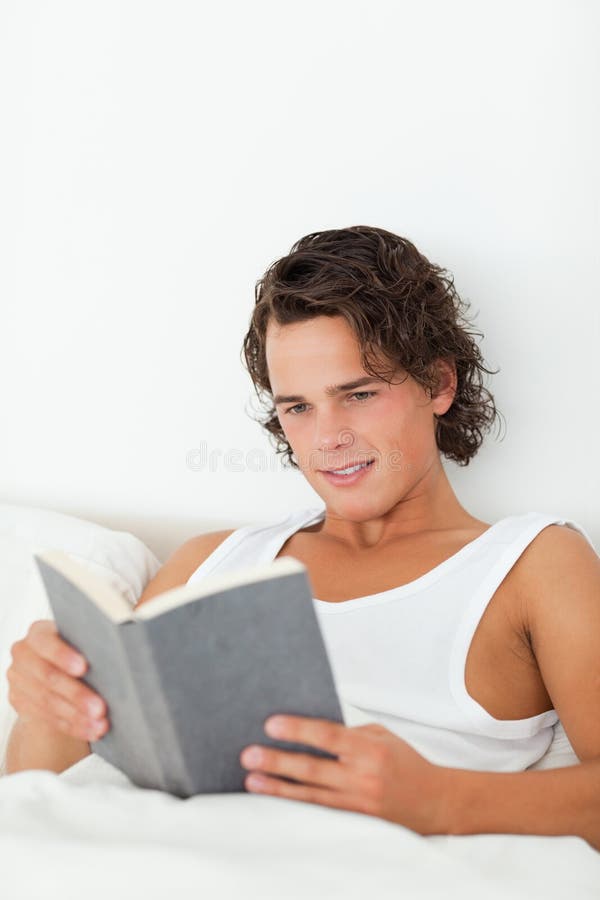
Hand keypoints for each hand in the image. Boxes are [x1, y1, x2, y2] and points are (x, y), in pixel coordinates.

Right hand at [7, 620, 108, 741]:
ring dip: (77, 716)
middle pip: (48, 676)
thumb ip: (92, 643)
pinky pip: (47, 718)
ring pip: (47, 702)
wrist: (57, 671)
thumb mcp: (82, 641)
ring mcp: (19, 680)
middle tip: (100, 708)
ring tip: (100, 724)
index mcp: (38, 632)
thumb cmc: (78, 649)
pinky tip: (91, 730)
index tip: (84, 668)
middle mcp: (24, 654)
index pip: (46, 642)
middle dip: (76, 694)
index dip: (63, 655)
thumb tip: (121, 652)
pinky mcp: (20, 702)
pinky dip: (73, 726)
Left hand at [240, 715, 452, 836]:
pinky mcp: (356, 823)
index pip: (328, 736)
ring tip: (253, 780)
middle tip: (249, 754)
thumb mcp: (381, 736)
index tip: (271, 725)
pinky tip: (276, 800)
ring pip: (311, 797)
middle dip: (278, 761)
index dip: (298, 730)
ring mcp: (359, 805)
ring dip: (278, 788)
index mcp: (370, 750)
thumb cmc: (404, 762)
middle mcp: (364, 778)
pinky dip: (296, 807)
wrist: (435, 802)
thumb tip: (310, 730)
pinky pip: (320, 814)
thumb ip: (349, 734)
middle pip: (313, 769)